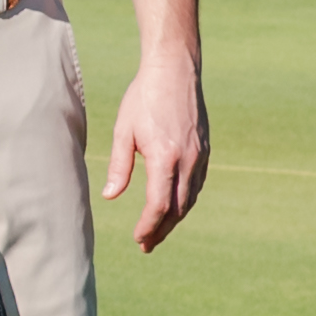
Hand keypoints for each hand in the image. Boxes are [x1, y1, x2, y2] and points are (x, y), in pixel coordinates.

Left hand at [99, 60, 206, 249]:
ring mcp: (200, 155)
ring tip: (158, 231)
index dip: (149, 226)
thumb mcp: (124, 130)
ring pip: (190, 198)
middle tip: (147, 245)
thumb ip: (120, 166)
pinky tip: (175, 206)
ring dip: (175, 218)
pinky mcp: (205, 149)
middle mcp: (187, 160)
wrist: (174, 70)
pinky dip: (186, 200)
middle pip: (178, 208)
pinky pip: (197, 184)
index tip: (138, 239)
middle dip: (162, 229)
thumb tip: (110, 197)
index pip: (159, 204)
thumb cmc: (143, 97)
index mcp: (165, 157)